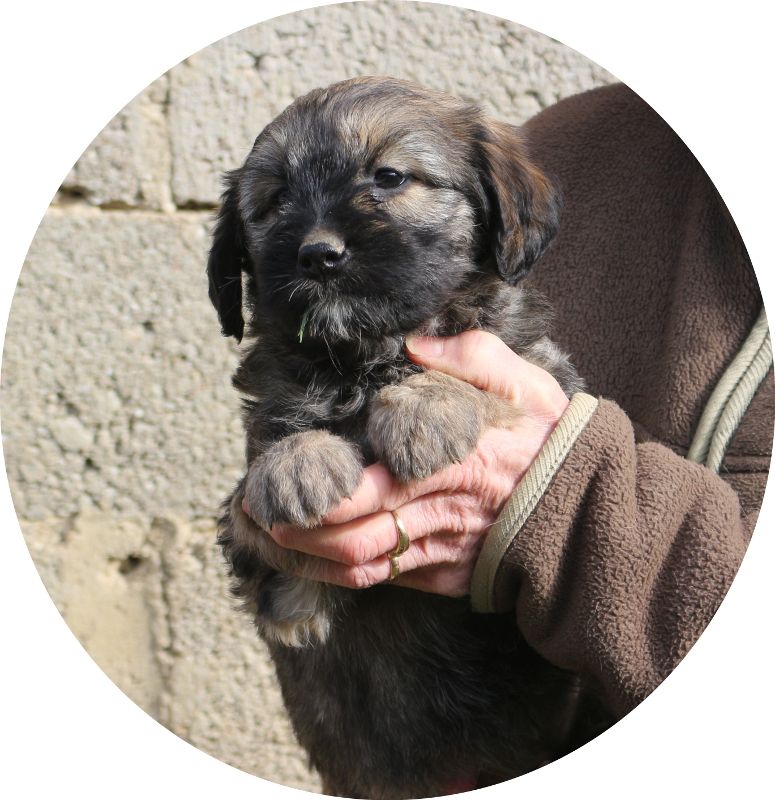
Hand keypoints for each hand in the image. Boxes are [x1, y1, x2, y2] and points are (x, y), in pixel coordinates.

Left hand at [244, 330, 569, 595]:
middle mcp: (440, 511)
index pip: (369, 489)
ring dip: (311, 557)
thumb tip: (414, 347)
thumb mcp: (524, 383)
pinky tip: (320, 559)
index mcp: (451, 460)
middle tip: (259, 513)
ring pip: (363, 565)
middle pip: (352, 536)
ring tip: (274, 539)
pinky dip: (346, 574)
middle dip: (297, 531)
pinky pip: (388, 580)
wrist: (592, 512)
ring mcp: (442, 549)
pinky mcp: (447, 574)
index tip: (282, 480)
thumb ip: (469, 357)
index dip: (318, 495)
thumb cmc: (554, 444)